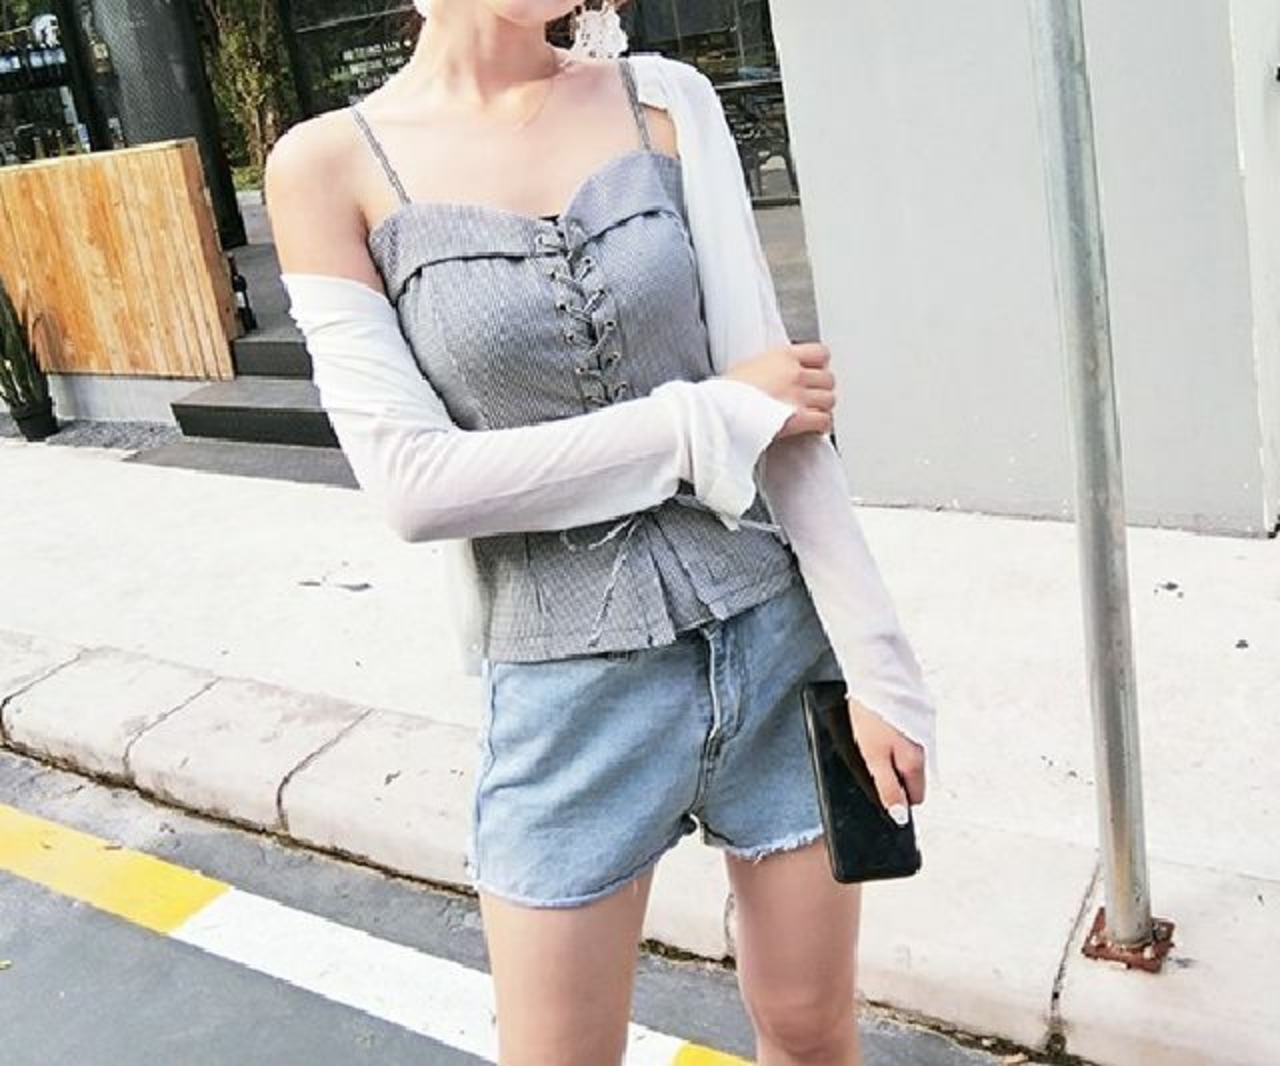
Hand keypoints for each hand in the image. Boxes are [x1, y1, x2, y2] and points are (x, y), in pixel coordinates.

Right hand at [723, 342, 834, 438]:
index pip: (820, 353)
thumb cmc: (725, 392)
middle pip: (828, 378)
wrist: (719, 410)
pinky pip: (824, 421)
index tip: (815, 372)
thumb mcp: (747, 365)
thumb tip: (774, 374)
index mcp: (782, 355)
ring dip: (822, 407)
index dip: (820, 365)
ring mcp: (798, 396)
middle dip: (821, 389)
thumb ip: (769, 366)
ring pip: (829, 400)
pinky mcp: (799, 418)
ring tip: (812, 412)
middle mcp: (794, 373)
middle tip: (812, 396)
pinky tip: (814, 427)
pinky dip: (821, 425)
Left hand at [848, 697, 925, 824]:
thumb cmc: (874, 714)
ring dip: (891, 753)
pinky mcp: (917, 715)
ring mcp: (923, 730)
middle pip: (912, 776)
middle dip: (893, 774)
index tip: (881, 790)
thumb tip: (900, 816)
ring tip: (870, 738)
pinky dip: (892, 735)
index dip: (897, 798)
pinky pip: (906, 736)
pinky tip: (876, 724)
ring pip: (908, 755)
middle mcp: (926, 748)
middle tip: (871, 761)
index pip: (916, 797)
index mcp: (916, 762)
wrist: (878, 673)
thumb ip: (888, 788)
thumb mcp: (874, 758)